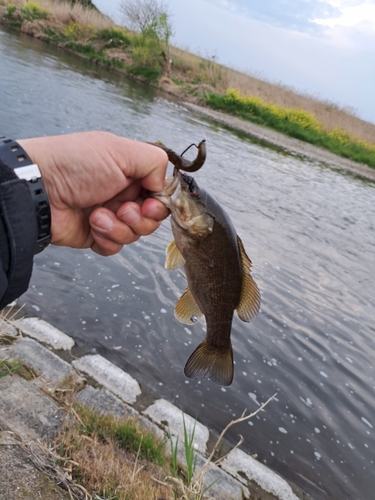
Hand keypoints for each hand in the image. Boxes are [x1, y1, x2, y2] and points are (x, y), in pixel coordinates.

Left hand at [18, 131, 168, 255]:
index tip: (149, 203)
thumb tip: (163, 187)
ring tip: (98, 215)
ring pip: (135, 234)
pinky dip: (108, 239)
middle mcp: (123, 194)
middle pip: (152, 218)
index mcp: (130, 172)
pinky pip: (116, 247)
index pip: (160, 193)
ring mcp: (110, 216)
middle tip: (122, 209)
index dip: (159, 202)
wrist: (40, 190)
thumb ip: (154, 162)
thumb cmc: (76, 164)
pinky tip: (93, 226)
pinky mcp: (97, 236)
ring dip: (119, 227)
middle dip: (140, 217)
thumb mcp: (120, 151)